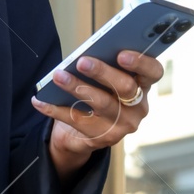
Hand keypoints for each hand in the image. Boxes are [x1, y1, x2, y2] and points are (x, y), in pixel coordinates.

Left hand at [31, 50, 161, 178]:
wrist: (81, 132)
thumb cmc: (95, 92)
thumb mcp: (103, 78)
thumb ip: (103, 64)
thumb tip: (85, 54)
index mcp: (143, 86)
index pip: (153, 72)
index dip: (141, 63)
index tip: (122, 54)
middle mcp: (138, 107)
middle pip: (125, 87)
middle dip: (102, 72)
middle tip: (81, 62)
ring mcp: (122, 126)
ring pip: (101, 103)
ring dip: (76, 87)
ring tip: (58, 76)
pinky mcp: (102, 139)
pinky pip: (77, 121)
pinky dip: (54, 109)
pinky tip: (39, 100)